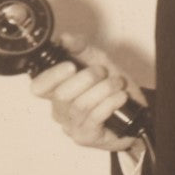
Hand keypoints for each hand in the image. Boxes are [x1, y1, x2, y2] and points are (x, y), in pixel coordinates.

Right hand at [30, 33, 144, 152]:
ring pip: (80, 105)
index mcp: (56, 90)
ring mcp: (72, 125)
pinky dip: (110, 103)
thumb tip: (65, 38)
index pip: (38, 87)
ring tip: (117, 83)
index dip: (52, 76)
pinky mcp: (86, 136)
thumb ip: (81, 48)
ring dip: (103, 90)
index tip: (70, 65)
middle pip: (61, 95)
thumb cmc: (111, 87)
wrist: (135, 110)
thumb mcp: (98, 61)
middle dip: (87, 78)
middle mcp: (60, 110)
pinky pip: (95, 118)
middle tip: (102, 72)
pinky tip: (120, 97)